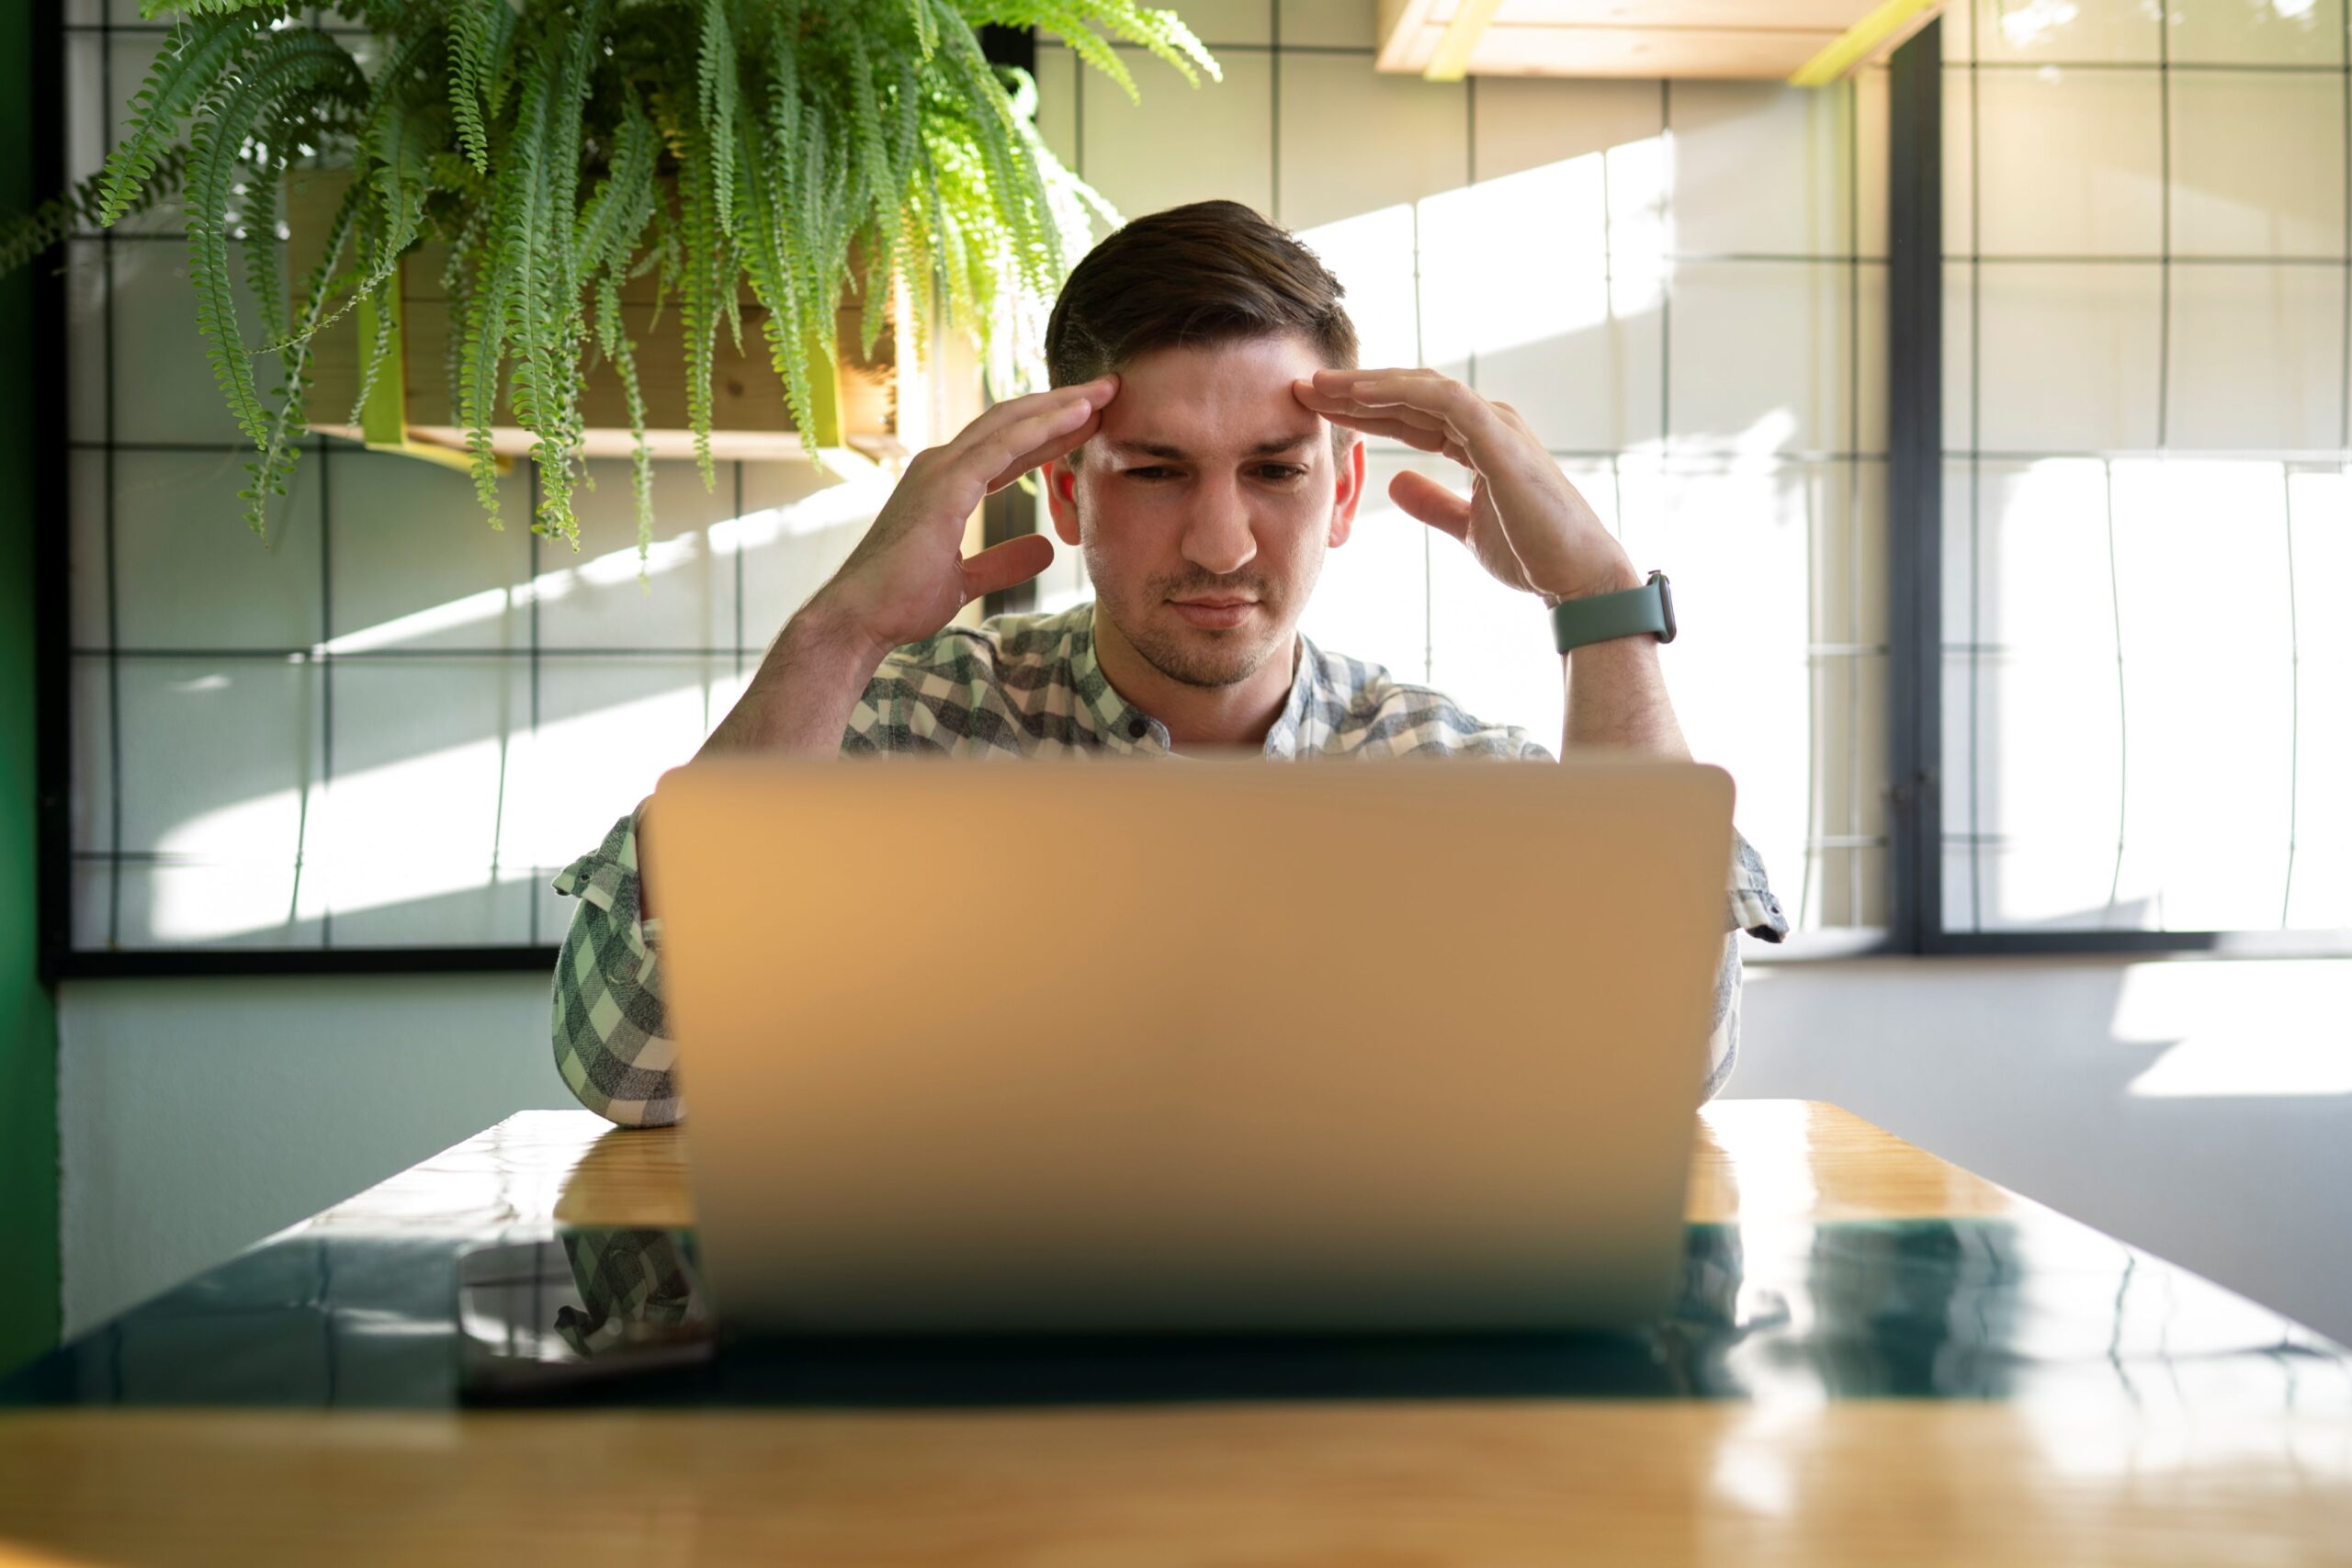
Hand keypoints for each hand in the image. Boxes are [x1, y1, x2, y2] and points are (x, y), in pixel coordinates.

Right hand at [809, 375, 1117, 657]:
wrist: (861, 618)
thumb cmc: (901, 600)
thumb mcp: (966, 580)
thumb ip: (1002, 561)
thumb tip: (1044, 549)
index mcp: (946, 483)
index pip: (1008, 446)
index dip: (1050, 430)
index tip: (1092, 420)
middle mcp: (941, 465)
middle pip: (1012, 421)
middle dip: (1062, 403)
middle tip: (1109, 389)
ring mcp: (941, 470)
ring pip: (1011, 422)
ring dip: (1060, 405)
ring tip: (1104, 391)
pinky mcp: (945, 485)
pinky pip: (1003, 445)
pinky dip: (1042, 425)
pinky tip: (1078, 414)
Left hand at [1292, 368, 1637, 602]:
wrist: (1576, 576)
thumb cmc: (1532, 553)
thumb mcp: (1467, 526)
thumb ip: (1434, 502)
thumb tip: (1397, 483)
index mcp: (1479, 441)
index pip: (1411, 416)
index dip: (1365, 412)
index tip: (1317, 412)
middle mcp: (1488, 424)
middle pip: (1410, 395)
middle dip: (1355, 391)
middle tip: (1304, 388)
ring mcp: (1496, 425)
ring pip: (1421, 388)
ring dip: (1368, 386)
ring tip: (1320, 387)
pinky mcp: (1500, 437)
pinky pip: (1442, 402)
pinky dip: (1399, 394)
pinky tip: (1360, 396)